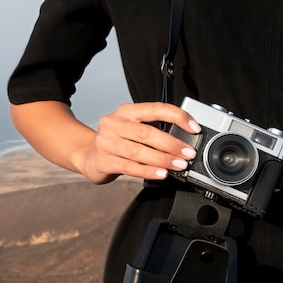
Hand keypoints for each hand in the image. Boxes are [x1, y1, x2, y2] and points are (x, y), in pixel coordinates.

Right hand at [80, 102, 200, 183]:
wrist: (89, 156)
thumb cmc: (117, 142)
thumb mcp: (132, 128)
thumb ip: (152, 129)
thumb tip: (184, 138)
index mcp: (126, 111)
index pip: (155, 108)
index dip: (177, 117)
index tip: (193, 128)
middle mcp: (114, 124)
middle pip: (147, 133)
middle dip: (171, 144)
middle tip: (188, 153)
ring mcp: (106, 142)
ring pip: (139, 151)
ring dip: (162, 159)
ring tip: (178, 165)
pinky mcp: (104, 161)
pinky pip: (130, 167)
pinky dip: (148, 171)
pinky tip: (160, 174)